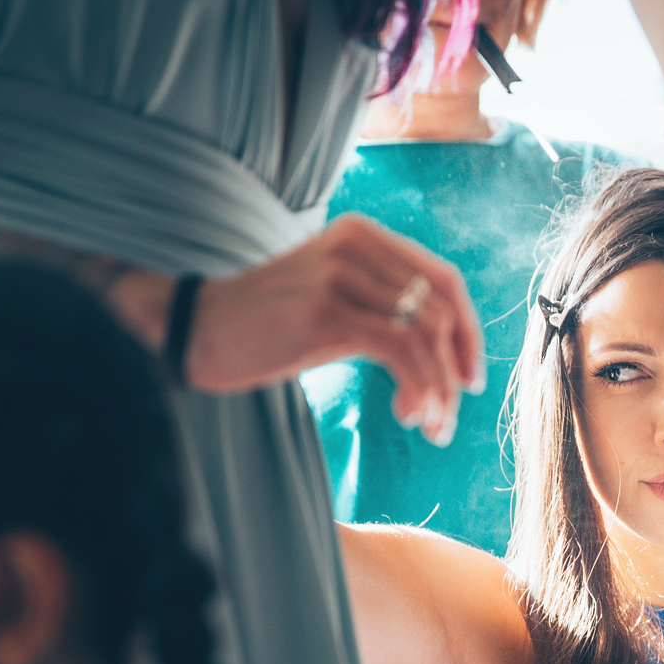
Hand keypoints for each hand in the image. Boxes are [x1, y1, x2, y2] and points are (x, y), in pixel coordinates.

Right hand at [186, 215, 484, 444]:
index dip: (467, 334)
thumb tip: (445, 351)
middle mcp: (356, 245)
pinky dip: (417, 388)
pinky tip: (406, 415)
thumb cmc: (264, 328)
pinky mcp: (325, 310)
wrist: (194, 330)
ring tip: (429, 426)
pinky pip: (400, 351)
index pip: (443, 281)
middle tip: (447, 418)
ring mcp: (340, 274)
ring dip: (438, 389)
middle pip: (441, 309)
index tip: (469, 380)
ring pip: (425, 333)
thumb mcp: (331, 302)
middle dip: (454, 370)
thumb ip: (380, 306)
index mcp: (362, 236)